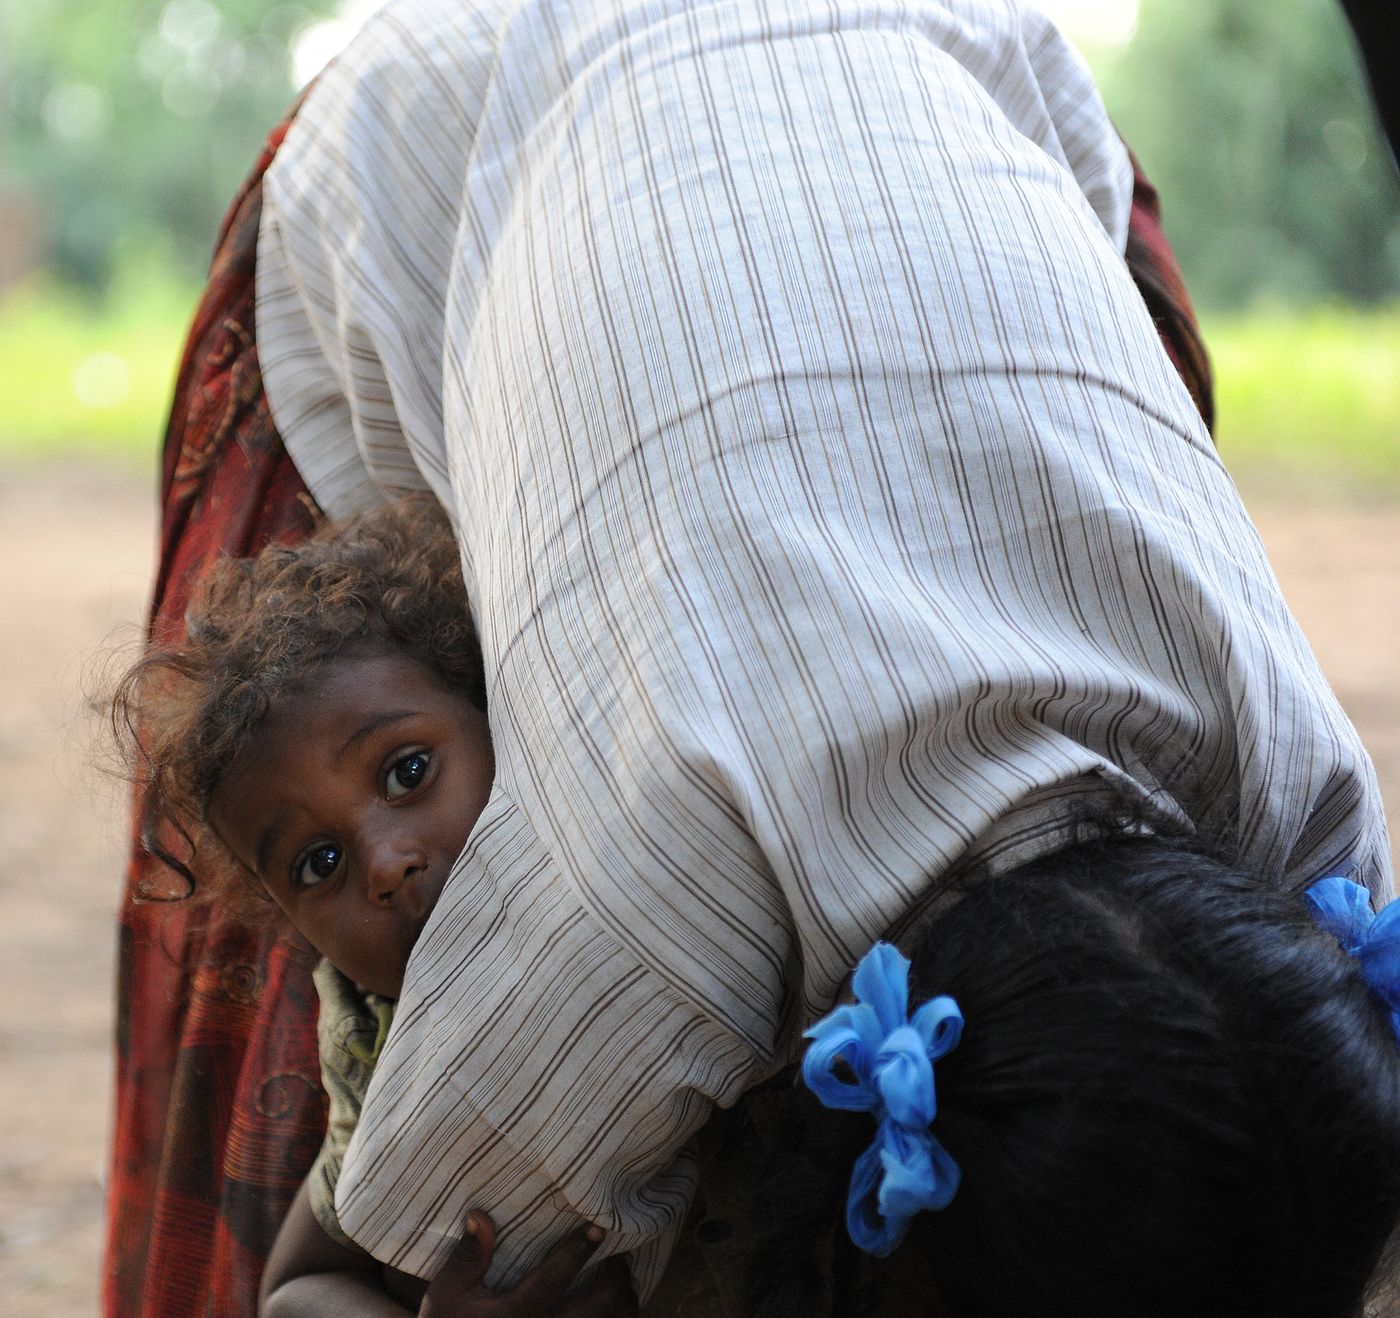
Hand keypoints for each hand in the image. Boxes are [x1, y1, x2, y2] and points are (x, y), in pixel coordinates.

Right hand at [419, 1212, 637, 1316]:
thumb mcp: (446, 1293)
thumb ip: (467, 1256)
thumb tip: (479, 1214)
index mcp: (511, 1316)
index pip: (553, 1279)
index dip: (578, 1250)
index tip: (598, 1227)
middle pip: (593, 1311)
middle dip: (614, 1282)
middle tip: (621, 1258)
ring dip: (622, 1307)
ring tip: (626, 1284)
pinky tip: (618, 1311)